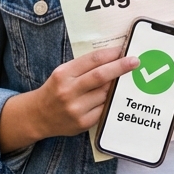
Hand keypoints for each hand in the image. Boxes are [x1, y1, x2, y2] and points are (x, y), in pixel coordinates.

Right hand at [0, 47, 137, 152]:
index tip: (123, 50)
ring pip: (105, 93)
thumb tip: (113, 59)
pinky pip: (104, 108)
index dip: (110, 54)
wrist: (38, 116)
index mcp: (63, 74)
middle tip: (135, 62)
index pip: (92, 60)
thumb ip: (84, 67)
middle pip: (101, 76)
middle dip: (120, 67)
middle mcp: (68, 91)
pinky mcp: (83, 122)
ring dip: (115, 86)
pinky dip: (109, 101)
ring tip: (120, 80)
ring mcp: (76, 109)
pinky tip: (111, 97)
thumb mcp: (63, 73)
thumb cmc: (56, 90)